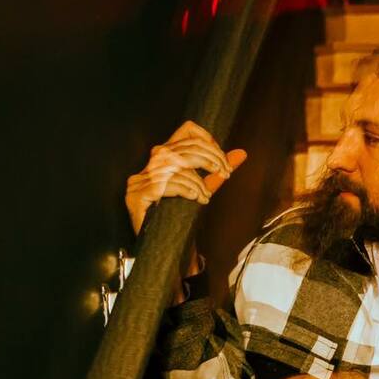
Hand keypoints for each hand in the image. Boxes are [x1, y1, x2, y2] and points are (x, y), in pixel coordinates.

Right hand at [125, 119, 246, 267]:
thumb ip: (217, 172)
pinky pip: (165, 185)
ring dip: (198, 181)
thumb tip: (241, 154)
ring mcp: (139, 180)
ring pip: (175, 168)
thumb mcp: (202, 189)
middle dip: (210, 159)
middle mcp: (149, 165)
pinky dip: (185, 189)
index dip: (207, 139)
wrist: (160, 248)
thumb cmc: (180, 218)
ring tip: (206, 196)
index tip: (221, 158)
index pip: (186, 131)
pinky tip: (196, 198)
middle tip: (225, 174)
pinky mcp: (136, 195)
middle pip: (184, 148)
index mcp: (164, 158)